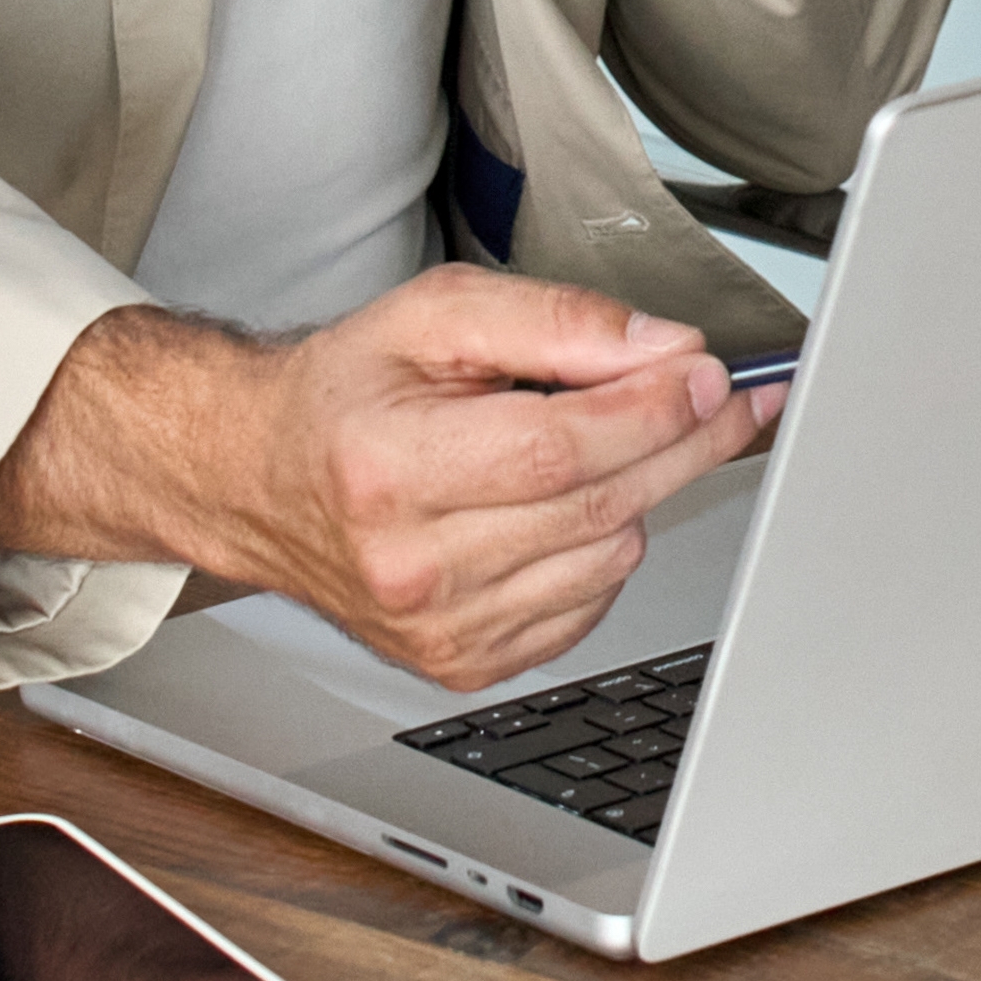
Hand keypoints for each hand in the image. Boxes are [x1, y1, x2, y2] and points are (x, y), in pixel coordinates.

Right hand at [0, 270, 770, 690]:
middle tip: (724, 397)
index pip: (560, 447)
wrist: (256, 479)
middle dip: (683, 442)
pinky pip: (587, 606)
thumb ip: (554, 320)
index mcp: (388, 468)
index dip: (654, 409)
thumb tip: (660, 348)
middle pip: (598, 505)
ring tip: (606, 443)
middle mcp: (410, 564)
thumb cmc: (342, 395)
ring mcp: (438, 627)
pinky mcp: (461, 664)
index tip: (710, 374)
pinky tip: (561, 508)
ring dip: (636, 494)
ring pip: (608, 557)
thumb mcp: (433, 316)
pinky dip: (598, 551)